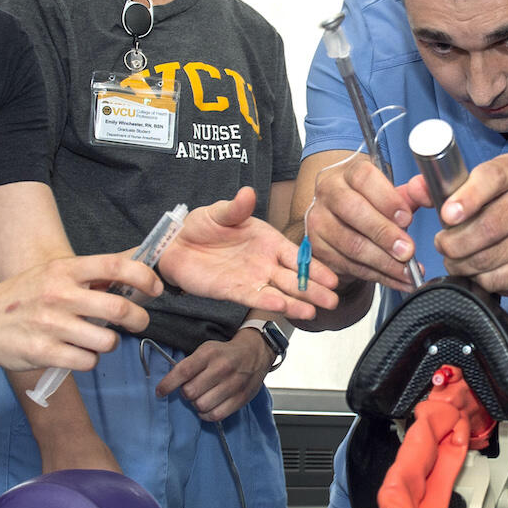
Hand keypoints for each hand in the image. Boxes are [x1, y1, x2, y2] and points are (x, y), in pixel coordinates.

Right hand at [0, 253, 155, 371]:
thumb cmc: (22, 297)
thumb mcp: (53, 274)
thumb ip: (91, 274)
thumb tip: (137, 266)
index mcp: (64, 269)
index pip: (115, 266)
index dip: (144, 277)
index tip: (154, 288)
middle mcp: (59, 294)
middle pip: (120, 308)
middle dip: (138, 319)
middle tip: (137, 322)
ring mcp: (51, 325)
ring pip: (107, 341)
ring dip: (109, 343)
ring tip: (96, 338)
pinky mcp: (43, 352)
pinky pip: (87, 361)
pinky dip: (89, 360)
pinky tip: (77, 352)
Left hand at [153, 334, 271, 421]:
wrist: (254, 353)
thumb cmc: (225, 353)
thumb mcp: (206, 350)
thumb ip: (189, 365)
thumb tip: (170, 383)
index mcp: (210, 354)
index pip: (183, 371)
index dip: (168, 384)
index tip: (160, 391)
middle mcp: (222, 368)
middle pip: (190, 392)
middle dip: (186, 394)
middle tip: (189, 390)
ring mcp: (233, 384)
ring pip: (202, 405)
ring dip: (196, 404)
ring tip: (201, 397)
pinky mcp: (241, 398)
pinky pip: (216, 415)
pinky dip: (207, 414)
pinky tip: (207, 407)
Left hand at [160, 186, 337, 318]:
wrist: (175, 244)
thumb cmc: (201, 225)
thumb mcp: (220, 212)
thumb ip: (235, 207)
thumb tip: (247, 193)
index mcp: (268, 241)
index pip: (297, 256)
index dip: (314, 267)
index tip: (332, 279)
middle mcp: (264, 263)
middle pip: (294, 279)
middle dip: (314, 290)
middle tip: (332, 301)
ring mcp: (251, 279)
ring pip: (278, 293)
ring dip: (295, 303)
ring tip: (312, 313)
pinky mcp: (233, 291)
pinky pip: (253, 298)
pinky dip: (267, 303)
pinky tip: (281, 308)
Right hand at [305, 158, 421, 292]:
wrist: (338, 222)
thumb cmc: (368, 205)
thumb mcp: (388, 195)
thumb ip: (410, 195)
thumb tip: (425, 192)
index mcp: (348, 172)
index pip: (364, 178)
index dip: (387, 199)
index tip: (406, 218)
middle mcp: (328, 193)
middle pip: (353, 210)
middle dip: (384, 234)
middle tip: (408, 250)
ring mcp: (318, 221)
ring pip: (351, 243)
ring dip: (383, 261)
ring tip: (407, 271)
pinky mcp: (317, 248)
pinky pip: (348, 265)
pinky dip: (377, 276)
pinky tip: (397, 279)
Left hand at [421, 152, 507, 295]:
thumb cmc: (497, 209)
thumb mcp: (472, 189)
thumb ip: (440, 187)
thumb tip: (417, 189)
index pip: (491, 178)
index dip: (467, 198)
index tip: (447, 215)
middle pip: (489, 225)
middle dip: (455, 241)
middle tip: (442, 244)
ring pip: (489, 257)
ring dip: (461, 263)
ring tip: (455, 258)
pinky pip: (497, 278)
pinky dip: (478, 279)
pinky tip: (477, 270)